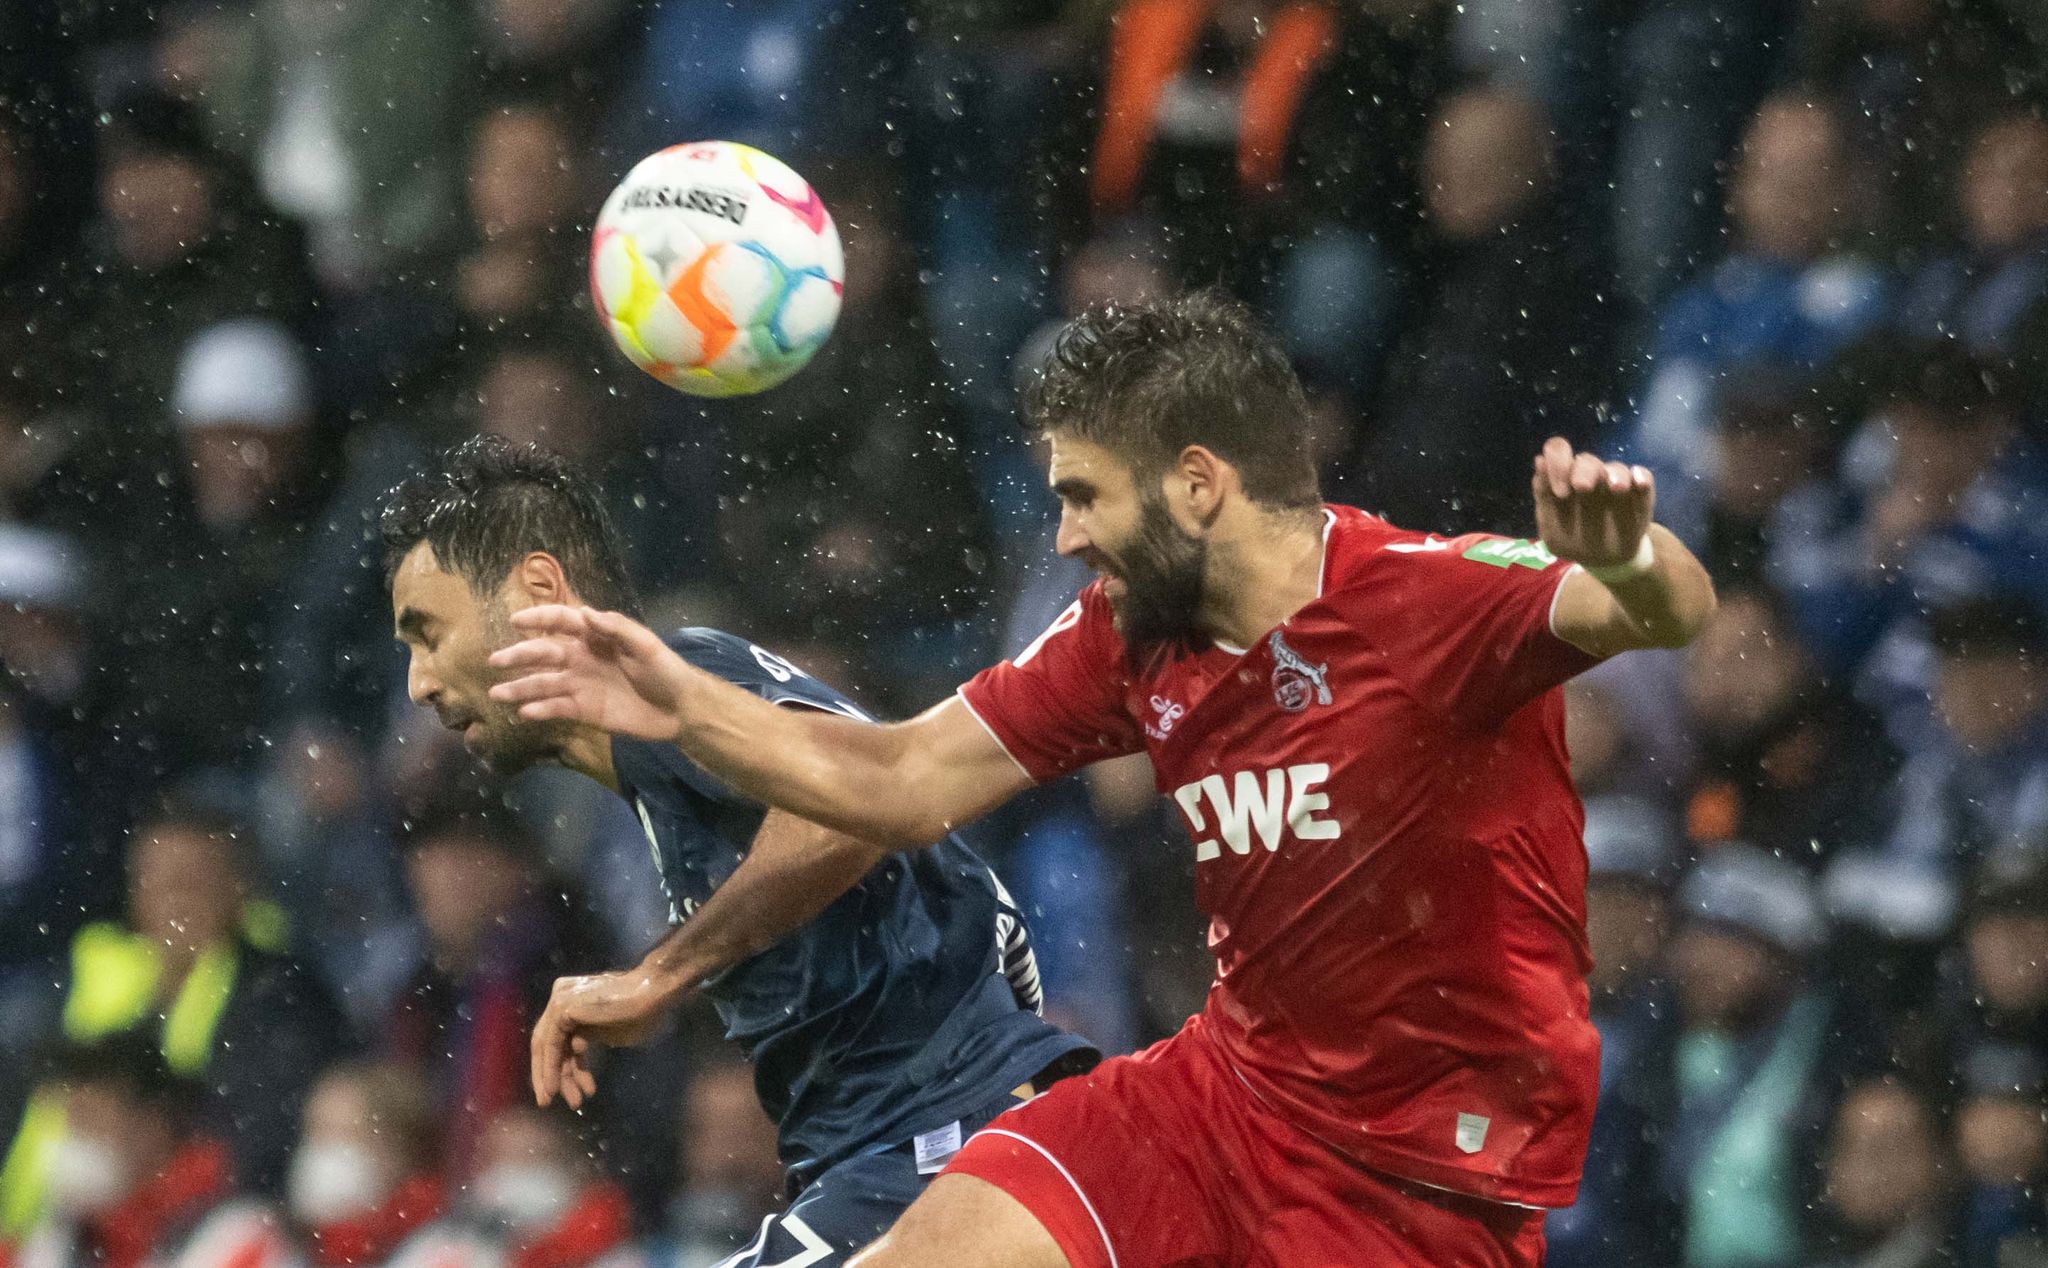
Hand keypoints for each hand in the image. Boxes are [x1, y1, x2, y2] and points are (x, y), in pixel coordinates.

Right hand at [489, 606, 686, 739]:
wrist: (680, 709)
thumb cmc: (665, 670)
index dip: (539, 618)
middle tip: (495, 660)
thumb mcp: (646, 645)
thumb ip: (617, 628)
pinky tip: (524, 713)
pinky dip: (540, 710)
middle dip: (519, 655)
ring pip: (543, 683)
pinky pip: (557, 708)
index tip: (516, 620)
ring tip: (497, 693)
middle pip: (544, 653)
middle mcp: (581, 658)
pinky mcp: (584, 711)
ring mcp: (580, 685)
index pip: (561, 622)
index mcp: (595, 637)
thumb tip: (586, 612)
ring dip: (520, 687)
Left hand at [531, 969, 682, 1108]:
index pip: (555, 1039)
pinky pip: (551, 1044)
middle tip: (556, 1103)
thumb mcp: (609, 1034)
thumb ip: (589, 1040)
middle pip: (546, 1044)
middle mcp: (560, 998)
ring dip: (555, 1078)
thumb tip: (577, 1050)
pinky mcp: (562, 1007)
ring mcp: (559, 1000)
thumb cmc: (641, 1014)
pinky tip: (561, 1087)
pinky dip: (553, 1067)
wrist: (652, 994)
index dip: (556, 1068)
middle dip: (552, 1076)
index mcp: (571, 1002)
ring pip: (546, 1046)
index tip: (563, 1093)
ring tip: (573, 1102)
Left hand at [1532, 437, 1655, 569]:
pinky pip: (1644, 480)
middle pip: (1587, 461)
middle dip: (1583, 471)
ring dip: (1616, 474)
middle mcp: (1590, 476)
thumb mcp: (1552, 525)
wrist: (1602, 561)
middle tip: (1581, 488)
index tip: (1560, 491)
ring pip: (1616, 469)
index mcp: (1565, 478)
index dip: (1557, 462)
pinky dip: (1643, 478)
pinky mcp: (1639, 496)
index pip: (1559, 452)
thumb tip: (1540, 461)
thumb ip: (1543, 495)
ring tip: (1616, 487)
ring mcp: (1615, 484)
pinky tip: (1640, 482)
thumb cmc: (1572, 538)